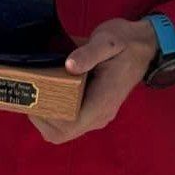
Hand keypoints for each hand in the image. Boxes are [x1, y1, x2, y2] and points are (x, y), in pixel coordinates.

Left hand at [31, 17, 156, 143]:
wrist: (144, 45)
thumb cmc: (126, 42)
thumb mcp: (108, 41)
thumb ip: (89, 53)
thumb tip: (69, 65)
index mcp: (102, 102)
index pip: (68, 127)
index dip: (46, 118)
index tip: (35, 96)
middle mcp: (99, 114)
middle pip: (61, 133)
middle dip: (40, 118)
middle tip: (30, 92)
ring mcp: (97, 113)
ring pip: (63, 129)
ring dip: (45, 115)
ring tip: (35, 90)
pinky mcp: (93, 107)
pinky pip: (69, 119)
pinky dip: (54, 110)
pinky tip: (46, 89)